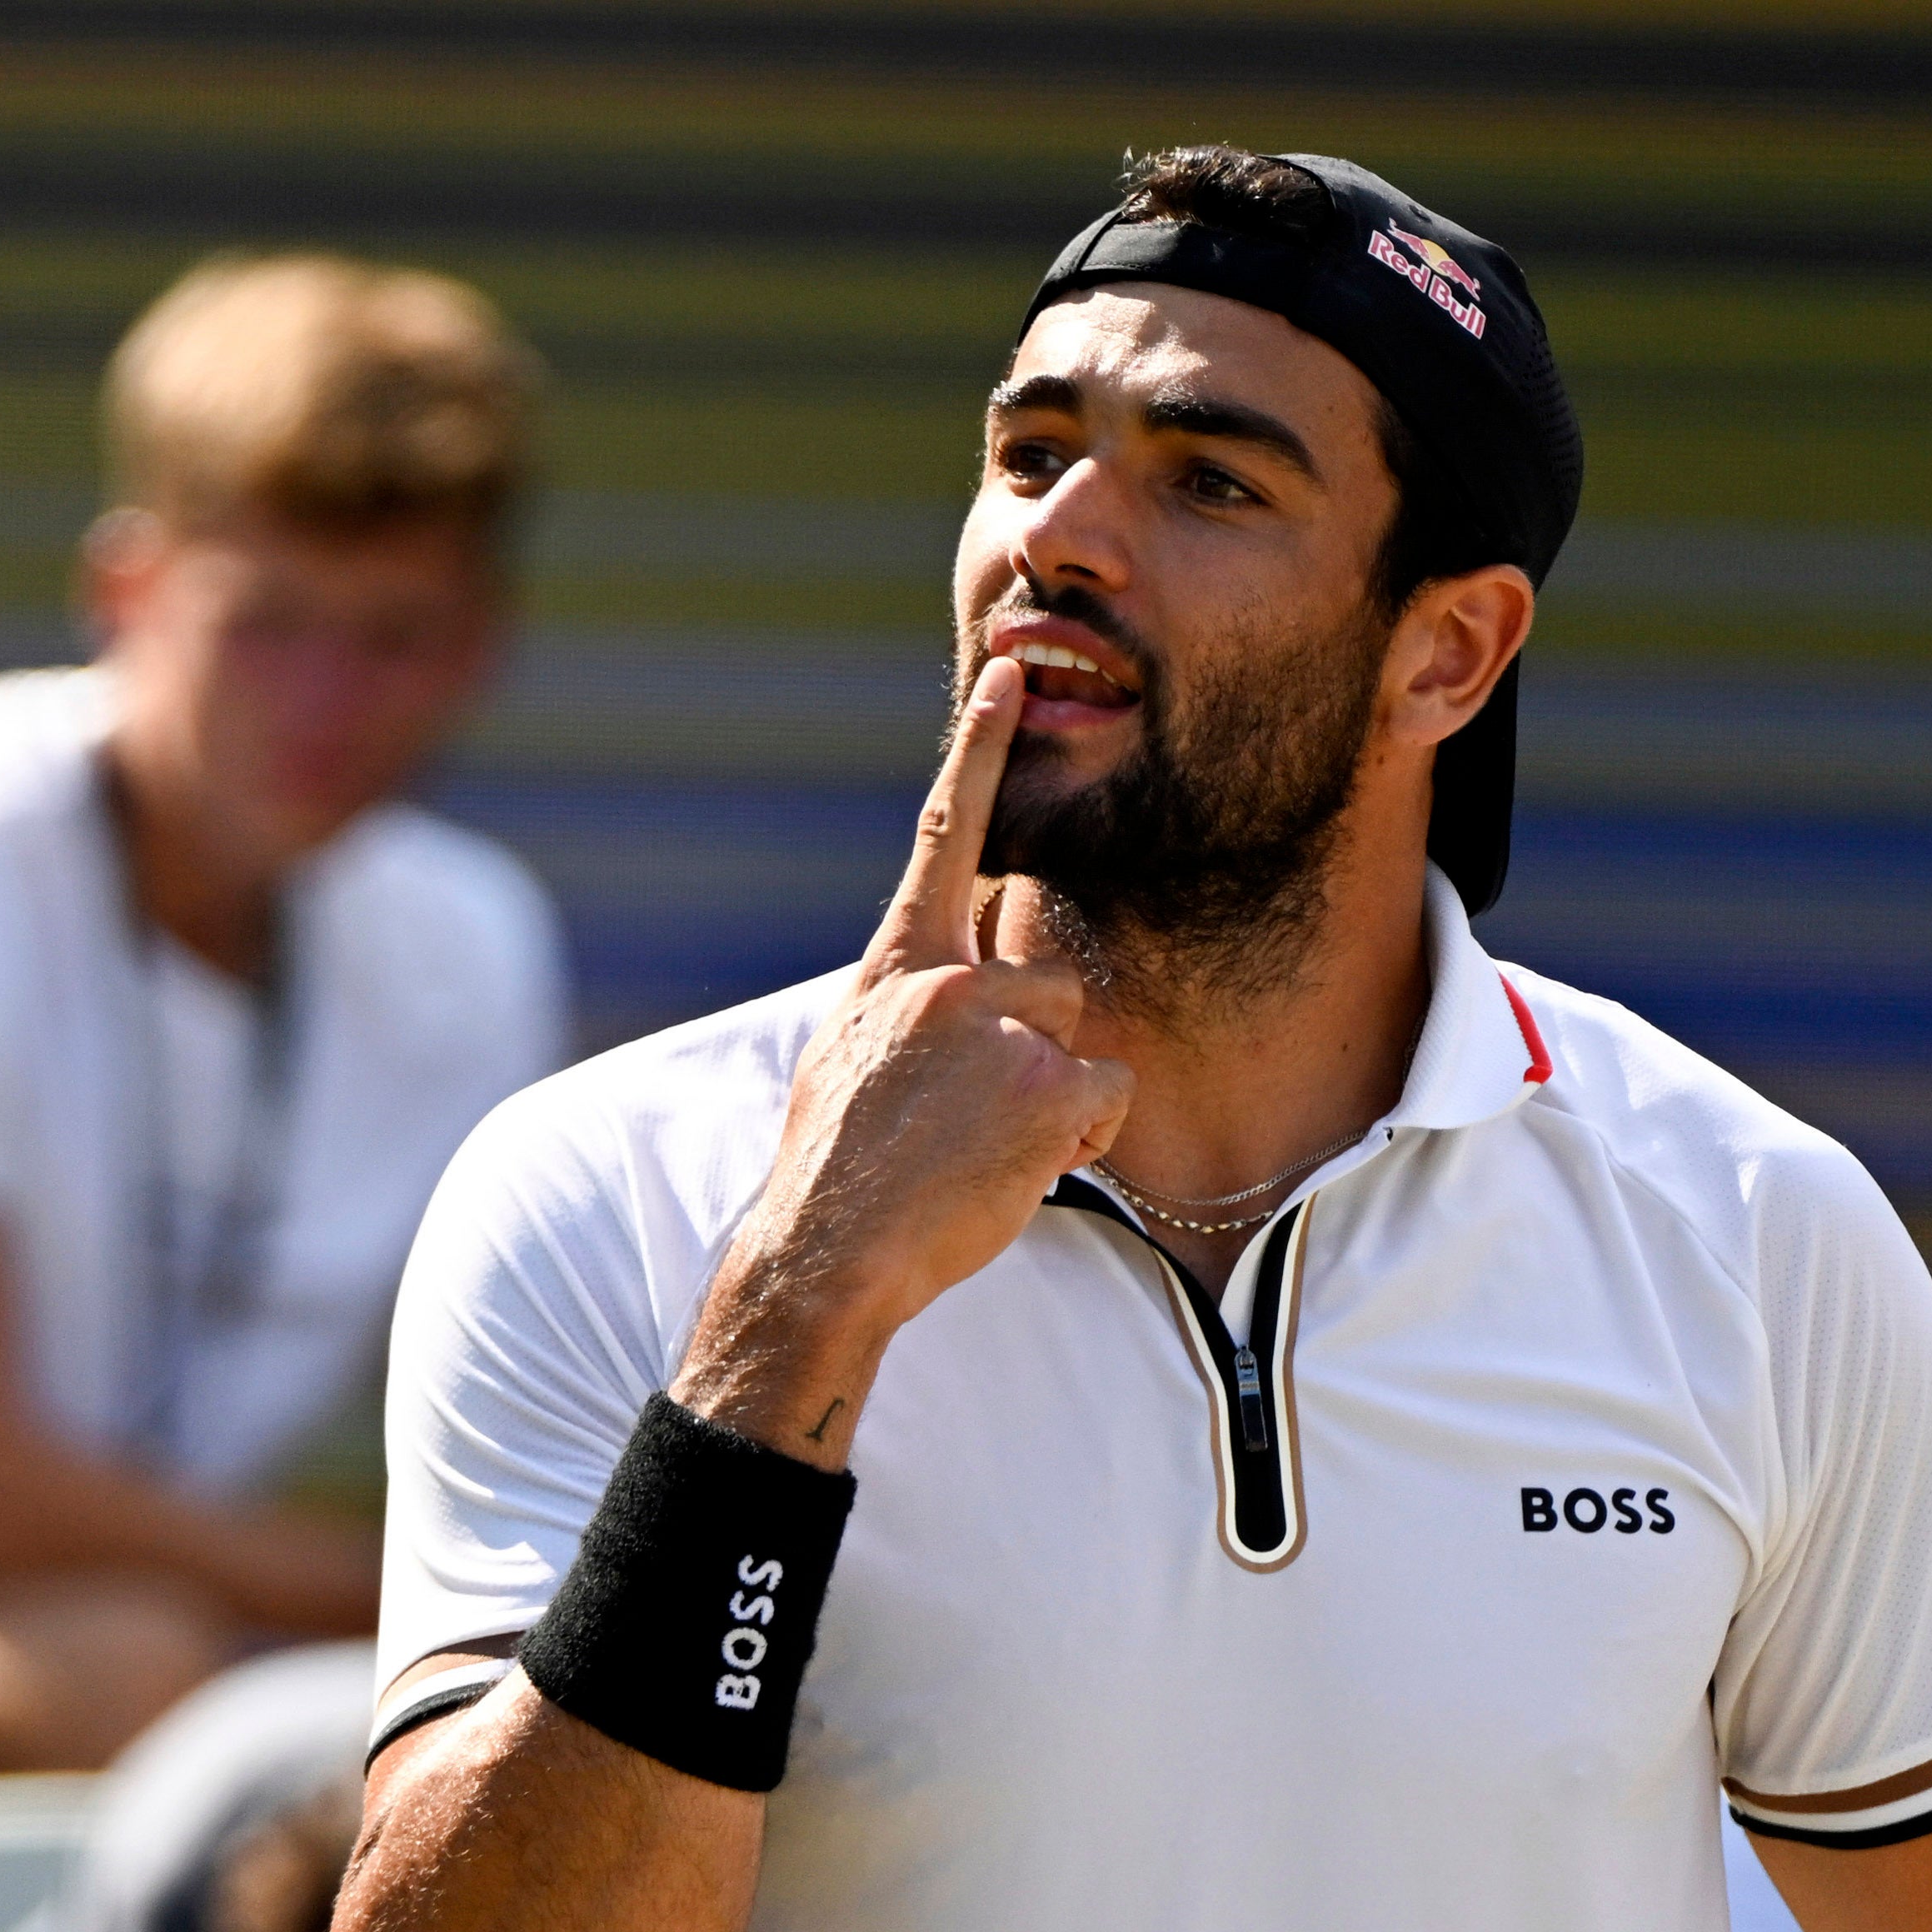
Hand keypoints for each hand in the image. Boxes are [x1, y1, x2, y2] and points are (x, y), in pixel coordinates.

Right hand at [674, 655, 1130, 1465]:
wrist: (823, 1251)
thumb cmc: (836, 1170)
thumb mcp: (850, 1055)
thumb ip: (904, 1005)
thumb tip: (942, 998)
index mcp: (894, 966)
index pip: (941, 838)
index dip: (979, 755)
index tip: (1009, 680)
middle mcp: (946, 978)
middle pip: (1050, 978)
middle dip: (1035, 1047)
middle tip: (970, 1121)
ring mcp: (997, 1027)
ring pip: (1079, 1040)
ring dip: (1054, 1101)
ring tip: (983, 1151)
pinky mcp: (1045, 1084)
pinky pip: (1107, 1099)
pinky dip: (1081, 1143)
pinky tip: (1020, 1171)